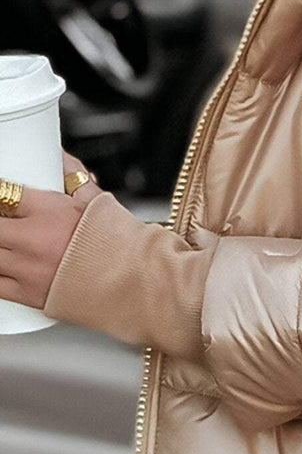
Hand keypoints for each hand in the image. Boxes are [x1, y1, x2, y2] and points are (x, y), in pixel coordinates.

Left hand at [0, 150, 104, 309]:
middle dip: (0, 221)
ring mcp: (28, 269)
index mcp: (48, 210)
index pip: (3, 192)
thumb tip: (60, 158)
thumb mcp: (96, 200)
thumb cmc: (120, 244)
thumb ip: (73, 176)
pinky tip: (5, 266)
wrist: (137, 283)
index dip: (0, 192)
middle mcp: (32, 239)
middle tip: (7, 220)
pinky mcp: (29, 295)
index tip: (3, 195)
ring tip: (8, 243)